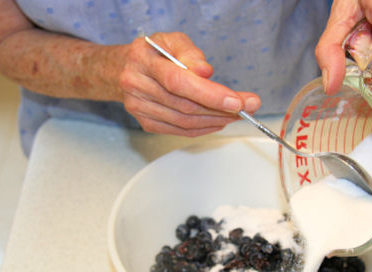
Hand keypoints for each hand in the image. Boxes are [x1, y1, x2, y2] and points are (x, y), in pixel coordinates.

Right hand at [117, 32, 260, 136]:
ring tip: (237, 114)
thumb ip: (190, 53)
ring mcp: (140, 107)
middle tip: (248, 106)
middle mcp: (137, 85)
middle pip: (185, 105)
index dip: (210, 94)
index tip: (237, 101)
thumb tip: (206, 72)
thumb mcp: (172, 40)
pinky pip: (180, 131)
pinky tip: (218, 121)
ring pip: (185, 122)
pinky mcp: (146, 123)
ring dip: (216, 120)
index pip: (179, 81)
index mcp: (142, 60)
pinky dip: (203, 128)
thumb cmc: (153, 53)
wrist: (124, 69)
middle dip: (222, 108)